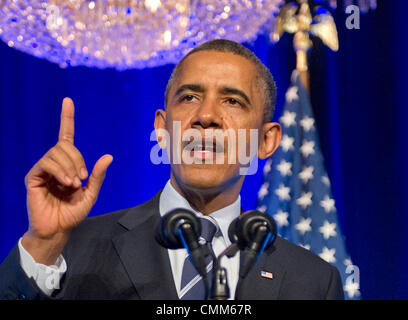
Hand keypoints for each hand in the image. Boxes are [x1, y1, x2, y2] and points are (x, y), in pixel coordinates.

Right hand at [21, 98, 112, 263]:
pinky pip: (47, 163)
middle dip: (77, 159)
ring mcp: (43, 169)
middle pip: (65, 145)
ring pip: (56, 152)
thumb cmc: (73, 213)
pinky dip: (60, 171)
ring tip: (74, 184)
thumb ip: (98, 176)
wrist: (58, 228)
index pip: (66, 136)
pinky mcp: (34, 177)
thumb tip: (108, 156)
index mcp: (68, 165)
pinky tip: (66, 183)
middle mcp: (54, 163)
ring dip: (70, 167)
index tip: (68, 101)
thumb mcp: (91, 193)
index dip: (67, 118)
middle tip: (82, 179)